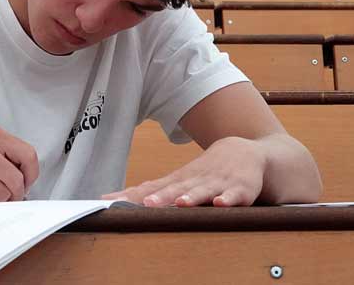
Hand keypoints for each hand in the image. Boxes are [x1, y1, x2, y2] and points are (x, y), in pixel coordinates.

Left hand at [103, 136, 264, 206]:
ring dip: (192, 197)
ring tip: (181, 203)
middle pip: (174, 189)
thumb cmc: (205, 171)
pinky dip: (228, 199)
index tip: (109, 202)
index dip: (130, 196)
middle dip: (160, 197)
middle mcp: (194, 181)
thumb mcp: (180, 180)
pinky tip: (220, 204)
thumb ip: (154, 191)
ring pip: (202, 191)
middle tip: (144, 204)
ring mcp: (216, 183)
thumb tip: (117, 198)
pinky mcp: (239, 189)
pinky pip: (234, 195)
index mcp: (178, 181)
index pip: (150, 188)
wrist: (244, 150)